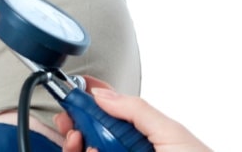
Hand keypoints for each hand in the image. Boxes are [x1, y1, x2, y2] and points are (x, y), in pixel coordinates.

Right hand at [55, 76, 211, 151]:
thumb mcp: (169, 133)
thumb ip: (136, 111)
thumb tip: (104, 94)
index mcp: (144, 132)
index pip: (109, 112)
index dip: (88, 103)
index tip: (71, 98)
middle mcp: (131, 150)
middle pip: (92, 135)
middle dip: (76, 127)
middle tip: (71, 127)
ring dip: (78, 147)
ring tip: (80, 142)